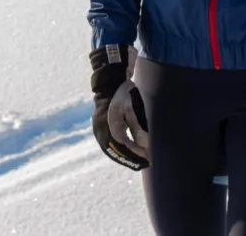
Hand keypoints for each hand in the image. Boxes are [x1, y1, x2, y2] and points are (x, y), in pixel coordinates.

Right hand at [89, 44, 149, 170]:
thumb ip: (138, 128)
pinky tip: (128, 151)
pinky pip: (109, 142)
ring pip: (111, 147)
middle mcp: (100, 128)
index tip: (147, 160)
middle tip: (143, 164)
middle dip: (129, 158)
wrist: (111, 81)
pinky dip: (119, 148)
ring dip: (124, 155)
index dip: (134, 155)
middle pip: (115, 150)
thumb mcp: (133, 108)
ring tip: (137, 161)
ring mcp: (99, 127)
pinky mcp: (100, 125)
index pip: (122, 146)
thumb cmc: (125, 93)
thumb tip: (145, 146)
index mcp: (109, 123)